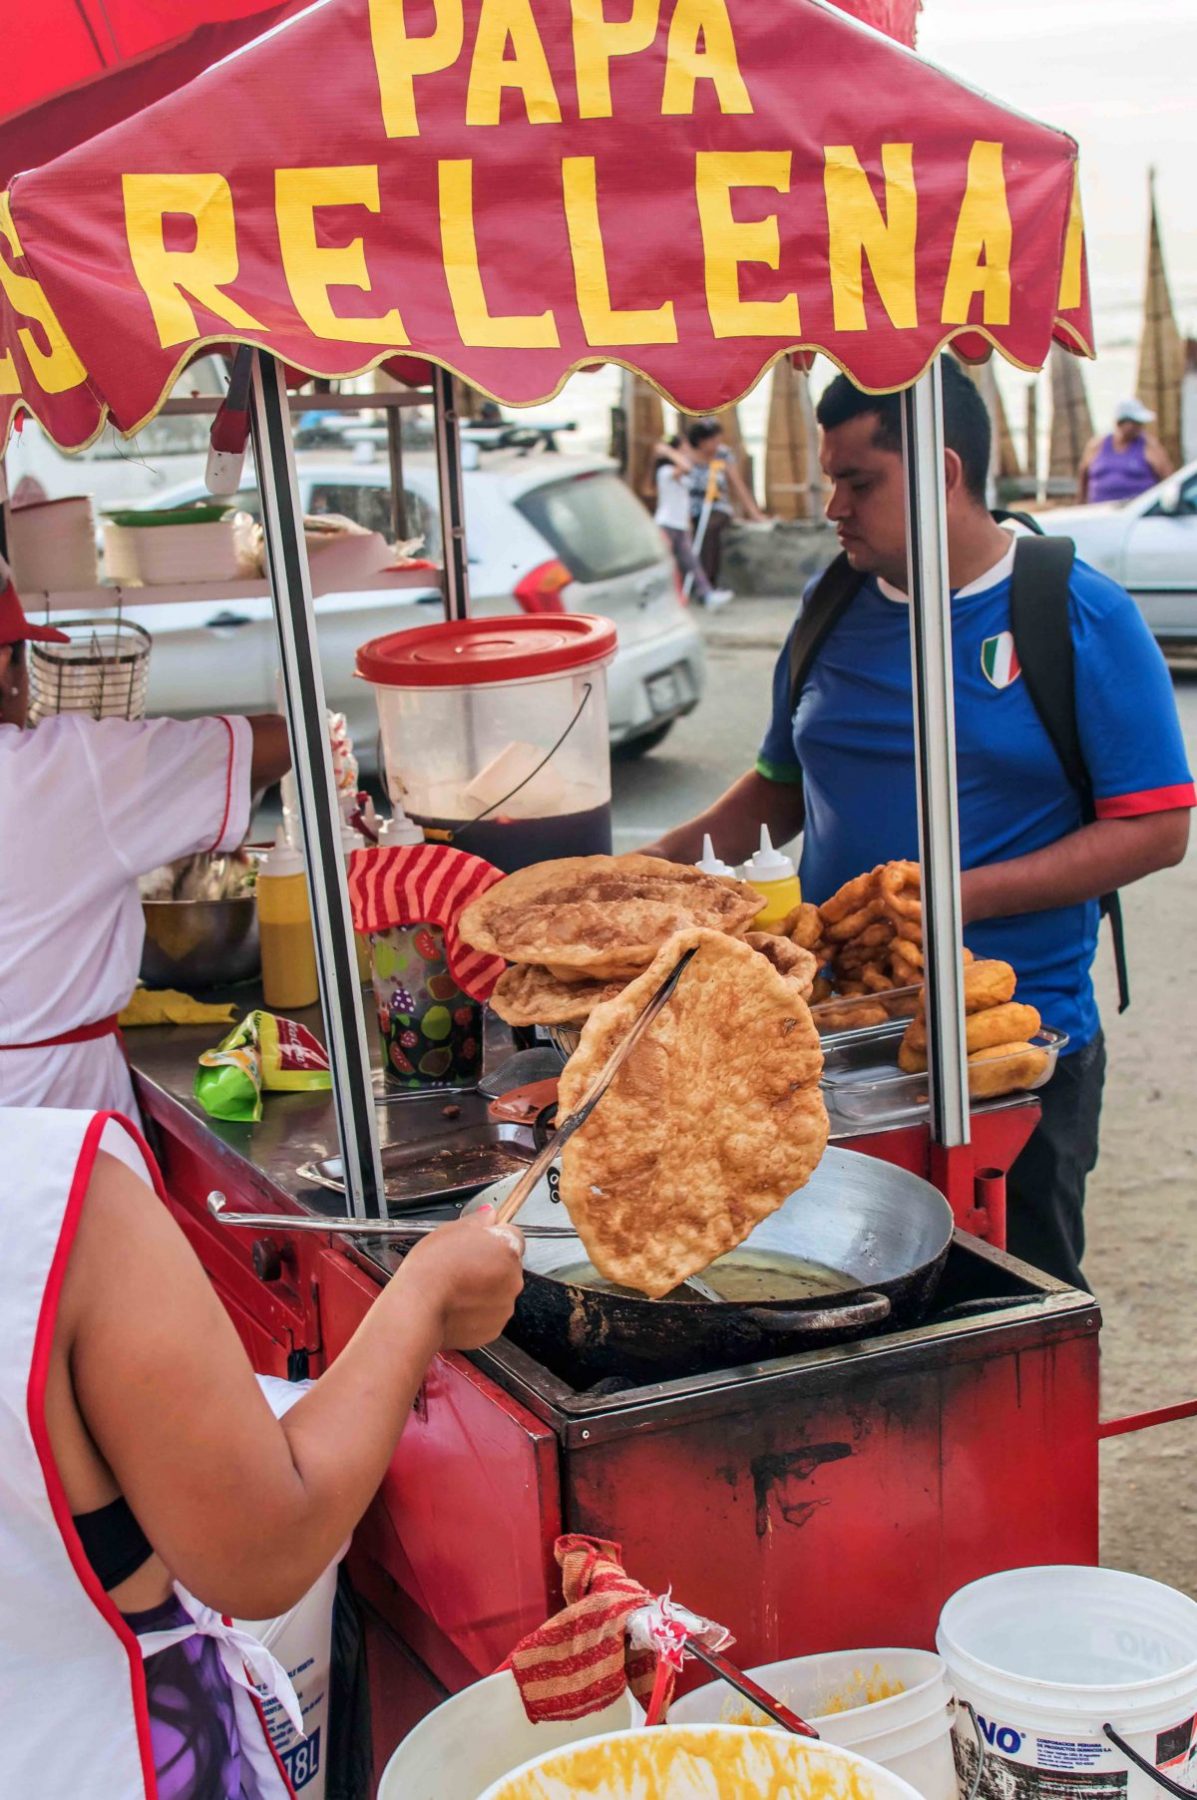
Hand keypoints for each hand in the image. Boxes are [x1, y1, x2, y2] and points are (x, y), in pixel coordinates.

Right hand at [401, 1213, 524, 1349]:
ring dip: (483, 1290)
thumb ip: (477, 1221)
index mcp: (507, 1248)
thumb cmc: (431, 1269)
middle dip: (489, 1266)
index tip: (478, 1245)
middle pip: (507, 1267)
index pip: (512, 1237)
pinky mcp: (494, 1329)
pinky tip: (456, 1307)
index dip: (493, 1240)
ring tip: (455, 1289)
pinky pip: (489, 1316)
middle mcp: (514, 1278)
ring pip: (498, 1293)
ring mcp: (505, 1306)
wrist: (418, 1308)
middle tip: (461, 1267)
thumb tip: (488, 1214)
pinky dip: (476, 1313)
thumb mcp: (449, 1231)